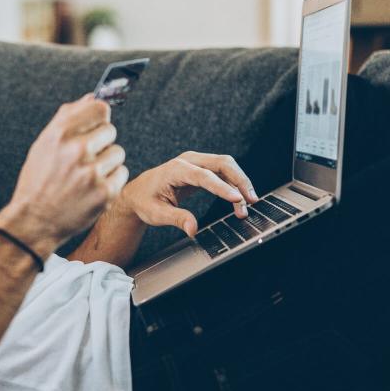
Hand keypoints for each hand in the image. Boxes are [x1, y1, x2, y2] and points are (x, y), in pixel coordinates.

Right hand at [0, 94, 128, 253]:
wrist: (33, 220)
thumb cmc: (39, 179)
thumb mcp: (44, 144)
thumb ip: (68, 117)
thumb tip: (93, 96)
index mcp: (60, 133)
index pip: (100, 108)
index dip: (98, 118)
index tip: (93, 128)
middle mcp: (77, 150)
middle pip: (110, 131)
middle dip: (101, 143)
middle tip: (84, 159)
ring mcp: (92, 172)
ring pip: (118, 153)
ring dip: (107, 163)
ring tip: (86, 176)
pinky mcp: (105, 193)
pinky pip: (121, 173)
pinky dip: (111, 180)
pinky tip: (92, 188)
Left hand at [116, 151, 257, 237]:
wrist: (138, 193)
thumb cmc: (144, 201)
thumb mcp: (156, 213)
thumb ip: (176, 219)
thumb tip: (193, 229)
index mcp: (175, 169)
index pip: (204, 176)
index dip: (222, 187)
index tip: (237, 199)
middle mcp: (188, 161)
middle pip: (222, 163)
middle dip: (240, 181)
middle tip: (251, 201)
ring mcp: (196, 162)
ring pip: (226, 166)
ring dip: (240, 183)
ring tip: (247, 206)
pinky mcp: (201, 168)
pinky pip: (222, 172)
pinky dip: (233, 184)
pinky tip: (239, 200)